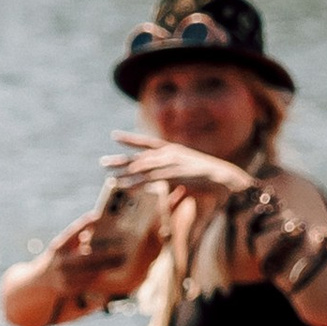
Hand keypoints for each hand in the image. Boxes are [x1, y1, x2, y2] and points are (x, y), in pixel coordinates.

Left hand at [108, 130, 255, 207]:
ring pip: (142, 168)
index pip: (147, 142)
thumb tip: (166, 189)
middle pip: (139, 156)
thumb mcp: (187, 174)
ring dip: (125, 174)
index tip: (114, 136)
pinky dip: (135, 183)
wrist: (224, 178)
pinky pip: (149, 179)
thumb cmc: (208, 179)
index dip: (131, 139)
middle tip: (103, 162)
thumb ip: (173, 179)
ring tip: (110, 178)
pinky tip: (124, 186)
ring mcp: (171, 163)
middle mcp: (169, 153)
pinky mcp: (173, 174)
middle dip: (120, 160)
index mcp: (172, 150)